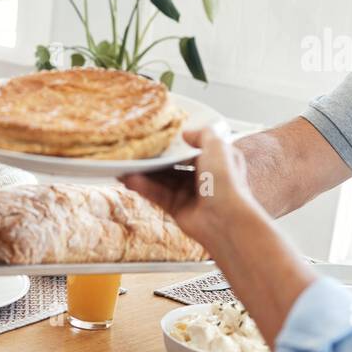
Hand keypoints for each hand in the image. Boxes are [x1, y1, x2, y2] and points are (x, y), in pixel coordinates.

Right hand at [122, 127, 263, 244]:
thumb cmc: (226, 181)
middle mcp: (202, 178)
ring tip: (125, 164)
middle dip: (155, 158)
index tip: (157, 135)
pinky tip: (129, 179)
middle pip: (173, 165)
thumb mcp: (218, 147)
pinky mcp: (176, 208)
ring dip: (144, 172)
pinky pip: (157, 194)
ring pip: (162, 180)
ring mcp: (188, 194)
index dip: (175, 143)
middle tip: (135, 149)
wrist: (225, 219)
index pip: (192, 149)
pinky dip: (144, 187)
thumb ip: (203, 134)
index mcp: (216, 162)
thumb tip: (186, 132)